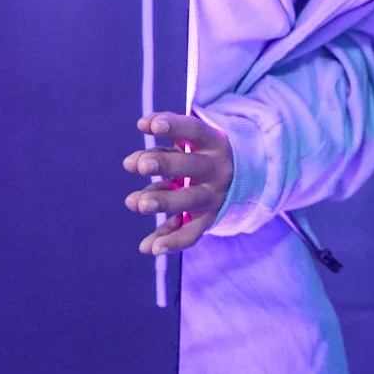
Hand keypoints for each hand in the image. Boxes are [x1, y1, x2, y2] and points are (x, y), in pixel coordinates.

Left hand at [124, 110, 233, 255]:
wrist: (243, 179)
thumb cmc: (201, 154)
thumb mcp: (189, 143)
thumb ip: (160, 149)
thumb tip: (131, 163)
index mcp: (213, 143)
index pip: (193, 131)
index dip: (172, 126)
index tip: (146, 125)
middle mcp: (216, 170)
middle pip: (190, 166)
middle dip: (164, 164)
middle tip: (140, 165)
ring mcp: (213, 196)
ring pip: (188, 199)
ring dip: (163, 201)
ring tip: (137, 203)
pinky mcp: (208, 219)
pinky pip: (191, 233)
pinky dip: (171, 241)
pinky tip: (149, 248)